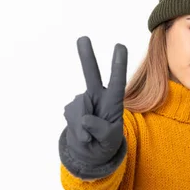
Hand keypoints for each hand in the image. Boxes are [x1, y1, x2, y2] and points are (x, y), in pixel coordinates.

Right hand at [62, 36, 127, 167]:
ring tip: (89, 137)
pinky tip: (81, 134)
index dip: (119, 65)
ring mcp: (83, 100)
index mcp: (113, 101)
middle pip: (91, 74)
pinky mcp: (71, 107)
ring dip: (81, 126)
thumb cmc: (106, 143)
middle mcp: (98, 96)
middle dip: (86, 56)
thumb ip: (101, 130)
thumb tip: (85, 119)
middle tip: (83, 38)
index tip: (119, 46)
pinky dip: (75, 129)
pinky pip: (70, 116)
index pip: (117, 82)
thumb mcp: (110, 140)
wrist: (90, 151)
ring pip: (78, 108)